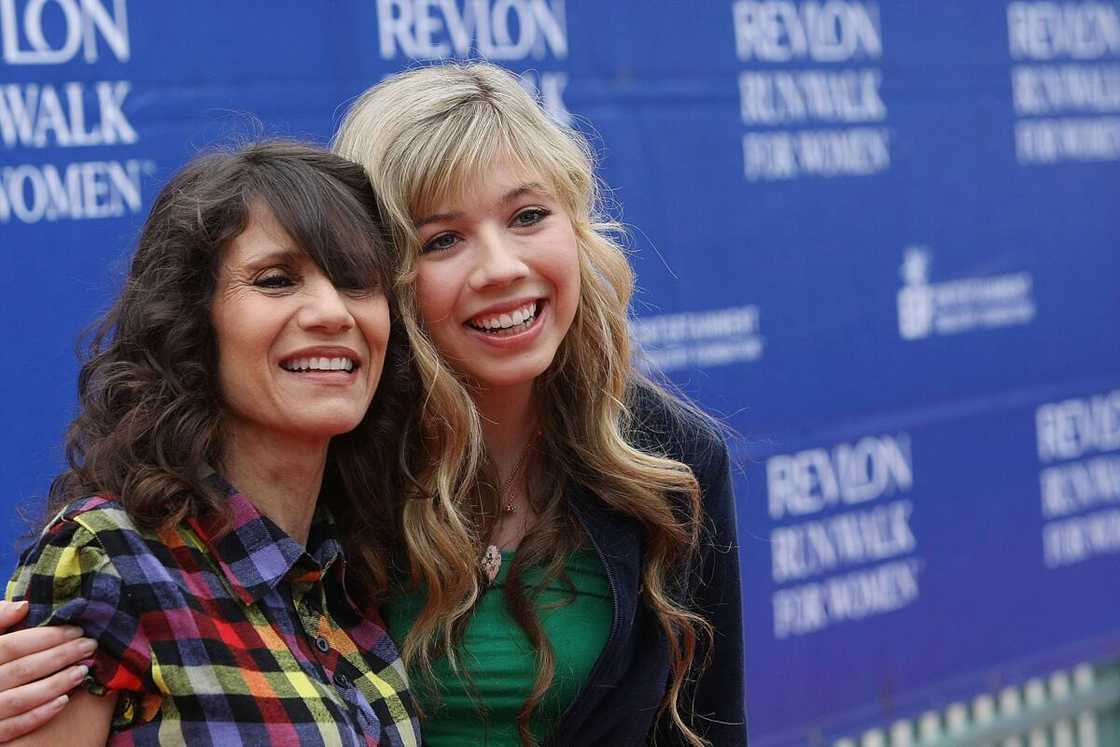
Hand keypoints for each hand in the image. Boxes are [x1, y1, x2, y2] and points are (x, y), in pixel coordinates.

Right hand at [0, 601, 94, 742]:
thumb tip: (23, 606)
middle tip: (90, 646)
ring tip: (83, 671)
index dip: (46, 637)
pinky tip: (64, 701)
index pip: (12, 646)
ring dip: (56, 684)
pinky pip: (12, 727)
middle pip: (23, 670)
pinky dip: (39, 714)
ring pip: (20, 699)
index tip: (77, 629)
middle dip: (60, 656)